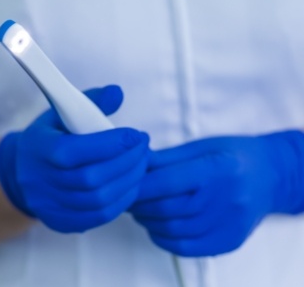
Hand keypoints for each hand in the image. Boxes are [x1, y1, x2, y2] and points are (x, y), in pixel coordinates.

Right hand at [0, 85, 149, 232]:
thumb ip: (91, 101)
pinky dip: (121, 201)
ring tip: (141, 164)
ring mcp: (49, 206)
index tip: (136, 135)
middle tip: (144, 148)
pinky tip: (131, 185)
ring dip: (129, 182)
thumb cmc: (50, 138)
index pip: (74, 151)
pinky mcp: (60, 222)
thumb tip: (117, 93)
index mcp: (38, 149)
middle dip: (126, 162)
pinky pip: (98, 217)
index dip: (110, 144)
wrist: (23, 171)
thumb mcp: (62, 113)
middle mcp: (40, 181)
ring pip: (98, 201)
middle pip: (90, 179)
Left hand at [130, 131, 303, 255]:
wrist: (269, 176)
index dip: (139, 186)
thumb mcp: (201, 147)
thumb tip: (134, 163)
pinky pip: (186, 248)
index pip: (167, 182)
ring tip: (140, 210)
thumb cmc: (233, 155)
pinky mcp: (228, 241)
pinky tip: (157, 227)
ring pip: (173, 230)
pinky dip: (163, 239)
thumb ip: (166, 159)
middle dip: (138, 205)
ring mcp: (228, 224)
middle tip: (127, 198)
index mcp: (217, 169)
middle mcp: (225, 199)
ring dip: (148, 222)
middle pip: (167, 209)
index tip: (124, 184)